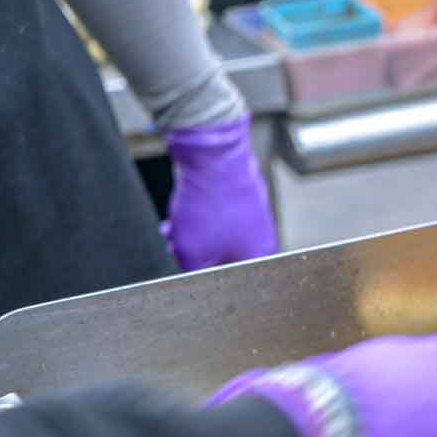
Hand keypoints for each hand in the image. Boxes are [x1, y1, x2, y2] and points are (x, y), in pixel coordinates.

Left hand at [162, 114, 276, 269]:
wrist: (212, 157)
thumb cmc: (208, 205)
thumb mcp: (192, 252)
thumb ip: (195, 274)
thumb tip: (195, 280)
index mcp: (259, 255)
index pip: (233, 279)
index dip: (206, 276)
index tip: (188, 268)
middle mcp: (263, 235)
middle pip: (224, 257)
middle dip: (195, 253)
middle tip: (175, 246)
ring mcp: (254, 213)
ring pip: (219, 235)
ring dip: (194, 235)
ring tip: (173, 228)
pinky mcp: (243, 195)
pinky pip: (220, 216)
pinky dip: (200, 218)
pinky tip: (181, 212)